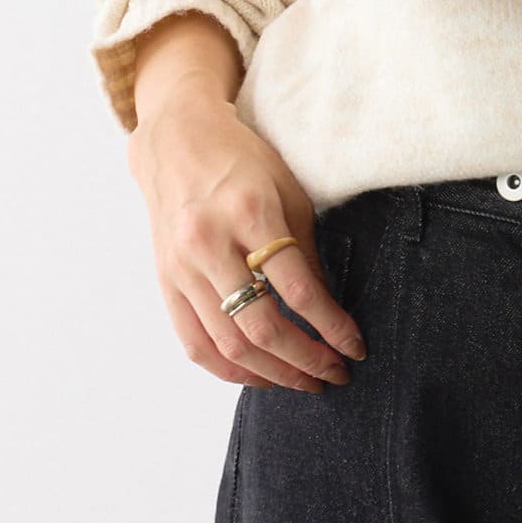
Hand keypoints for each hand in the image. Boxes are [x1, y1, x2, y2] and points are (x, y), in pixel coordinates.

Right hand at [126, 82, 368, 391]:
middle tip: (334, 375)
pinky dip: (229, 369)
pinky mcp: (165, 281)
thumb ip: (306, 255)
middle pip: (261, 326)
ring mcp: (182, 266)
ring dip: (271, 374)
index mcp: (251, 214)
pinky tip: (259, 376)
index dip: (332, 327)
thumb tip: (329, 312)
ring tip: (304, 382)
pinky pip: (194, 342)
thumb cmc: (243, 162)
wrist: (178, 140)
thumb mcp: (289, 194)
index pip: (298, 290)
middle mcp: (210, 243)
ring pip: (227, 344)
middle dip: (305, 360)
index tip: (356, 348)